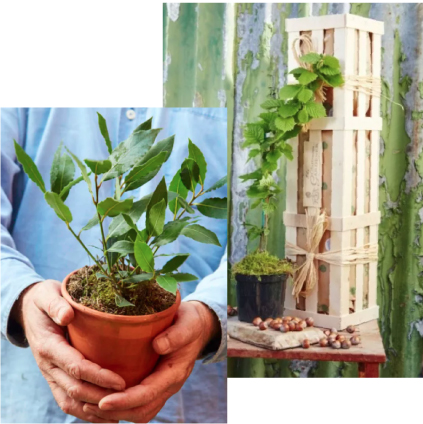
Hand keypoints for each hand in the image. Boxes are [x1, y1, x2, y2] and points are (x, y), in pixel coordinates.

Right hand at [16, 280, 125, 422]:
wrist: (29, 309)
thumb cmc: (44, 299)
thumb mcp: (47, 295)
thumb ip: (56, 304)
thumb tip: (67, 315)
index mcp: (49, 346)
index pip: (76, 367)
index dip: (98, 376)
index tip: (121, 382)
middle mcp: (48, 366)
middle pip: (75, 390)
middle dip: (102, 397)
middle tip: (129, 399)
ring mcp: (51, 374)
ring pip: (71, 402)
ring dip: (95, 412)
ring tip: (120, 414)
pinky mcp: (55, 378)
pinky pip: (68, 401)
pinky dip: (85, 412)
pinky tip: (106, 416)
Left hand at [83, 301, 219, 422]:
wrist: (198, 327)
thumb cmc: (191, 322)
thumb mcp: (188, 323)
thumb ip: (176, 334)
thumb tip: (157, 345)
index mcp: (175, 372)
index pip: (148, 394)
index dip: (125, 401)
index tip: (103, 402)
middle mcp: (169, 385)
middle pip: (142, 410)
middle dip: (116, 412)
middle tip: (89, 405)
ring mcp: (162, 387)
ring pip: (140, 412)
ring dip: (117, 413)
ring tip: (90, 406)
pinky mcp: (155, 383)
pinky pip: (139, 404)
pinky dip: (121, 407)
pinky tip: (102, 399)